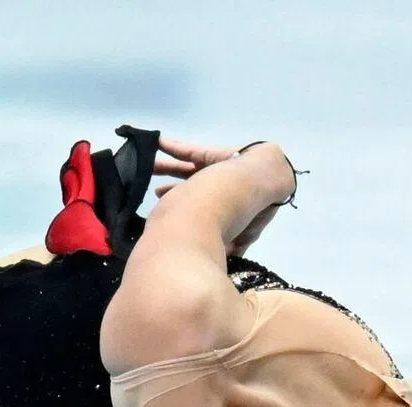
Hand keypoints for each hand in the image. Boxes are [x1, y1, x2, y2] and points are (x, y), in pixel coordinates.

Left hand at [153, 136, 283, 256]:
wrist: (264, 184)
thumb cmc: (247, 213)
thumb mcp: (241, 237)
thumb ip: (232, 247)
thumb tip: (223, 261)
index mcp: (221, 211)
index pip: (197, 211)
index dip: (181, 211)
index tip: (162, 216)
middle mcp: (216, 190)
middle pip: (189, 187)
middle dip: (172, 188)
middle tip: (155, 193)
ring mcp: (214, 171)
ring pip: (185, 169)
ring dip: (167, 167)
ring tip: (147, 165)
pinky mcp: (211, 154)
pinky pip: (188, 150)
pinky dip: (173, 146)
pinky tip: (157, 141)